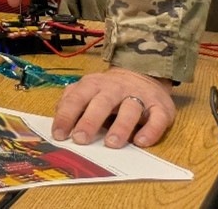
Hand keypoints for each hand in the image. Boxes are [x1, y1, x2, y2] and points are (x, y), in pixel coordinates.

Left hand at [52, 66, 175, 147]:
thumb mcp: (87, 90)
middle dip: (90, 120)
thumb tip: (57, 118)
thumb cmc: (108, 90)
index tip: (59, 135)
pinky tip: (141, 142)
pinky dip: (151, 130)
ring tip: (111, 143)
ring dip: (121, 127)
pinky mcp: (160, 107)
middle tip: (81, 139)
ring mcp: (139, 96)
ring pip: (130, 109)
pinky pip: (157, 118)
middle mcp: (115, 88)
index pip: (77, 98)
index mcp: (94, 84)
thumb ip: (71, 101)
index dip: (67, 116)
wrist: (142, 75)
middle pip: (102, 102)